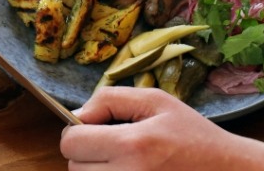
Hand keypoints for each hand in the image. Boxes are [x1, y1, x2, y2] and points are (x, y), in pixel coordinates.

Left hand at [60, 86, 263, 169]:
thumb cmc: (192, 135)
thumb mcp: (156, 101)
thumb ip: (109, 99)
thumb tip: (77, 115)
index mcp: (133, 145)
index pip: (71, 142)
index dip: (77, 131)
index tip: (96, 128)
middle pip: (73, 165)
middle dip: (86, 152)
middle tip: (116, 145)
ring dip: (97, 169)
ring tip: (128, 160)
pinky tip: (131, 170)